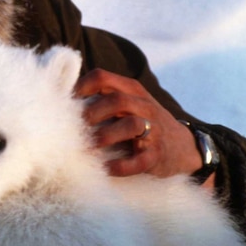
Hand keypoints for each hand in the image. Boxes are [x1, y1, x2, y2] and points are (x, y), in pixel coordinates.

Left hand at [75, 69, 207, 184]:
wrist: (184, 148)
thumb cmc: (143, 122)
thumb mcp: (129, 103)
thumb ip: (103, 98)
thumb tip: (61, 101)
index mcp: (131, 90)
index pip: (103, 77)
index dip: (81, 87)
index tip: (66, 101)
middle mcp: (144, 106)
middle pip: (116, 100)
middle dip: (92, 113)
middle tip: (74, 128)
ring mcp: (154, 130)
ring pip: (131, 125)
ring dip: (105, 136)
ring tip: (87, 148)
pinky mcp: (157, 155)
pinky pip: (139, 160)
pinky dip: (120, 166)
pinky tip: (106, 168)